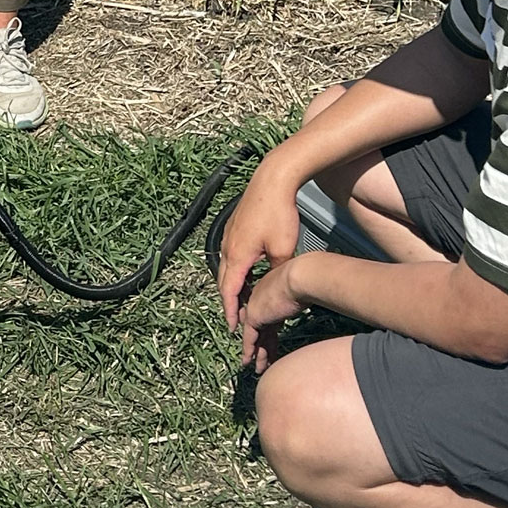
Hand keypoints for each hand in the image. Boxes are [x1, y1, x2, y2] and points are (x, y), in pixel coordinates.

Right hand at [216, 162, 301, 331]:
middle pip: (224, 281)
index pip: (230, 291)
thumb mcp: (283, 250)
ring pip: (226, 268)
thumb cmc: (279, 213)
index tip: (234, 328)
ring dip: (233, 285)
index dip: (231, 312)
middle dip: (230, 302)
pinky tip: (248, 272)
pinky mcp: (235, 227)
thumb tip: (278, 285)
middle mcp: (228, 247)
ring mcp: (229, 235)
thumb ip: (278, 272)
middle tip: (238, 319)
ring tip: (243, 299)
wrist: (272, 180)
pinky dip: (236, 270)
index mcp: (237, 256)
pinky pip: (231, 256)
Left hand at [241, 257, 307, 371]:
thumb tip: (307, 306)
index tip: (269, 340)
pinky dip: (249, 350)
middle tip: (259, 357)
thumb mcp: (301, 292)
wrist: (299, 277)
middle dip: (260, 343)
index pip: (267, 313)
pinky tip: (248, 361)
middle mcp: (259, 297)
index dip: (267, 328)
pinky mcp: (254, 316)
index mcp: (270, 290)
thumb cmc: (307, 281)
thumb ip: (297, 302)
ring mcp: (254, 306)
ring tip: (257, 367)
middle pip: (259, 326)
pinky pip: (250, 338)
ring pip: (254, 335)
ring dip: (256, 353)